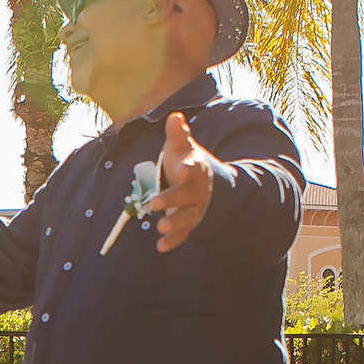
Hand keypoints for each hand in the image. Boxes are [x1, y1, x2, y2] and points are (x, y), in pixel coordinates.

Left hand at [149, 110, 219, 251]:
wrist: (207, 185)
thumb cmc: (187, 163)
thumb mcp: (183, 148)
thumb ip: (178, 135)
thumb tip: (175, 117)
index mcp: (196, 169)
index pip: (194, 167)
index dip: (188, 168)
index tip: (180, 170)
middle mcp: (198, 190)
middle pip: (187, 195)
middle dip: (172, 199)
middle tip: (156, 203)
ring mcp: (195, 208)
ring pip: (187, 217)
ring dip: (175, 223)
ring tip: (160, 227)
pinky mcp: (190, 223)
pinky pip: (184, 234)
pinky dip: (174, 241)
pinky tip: (160, 247)